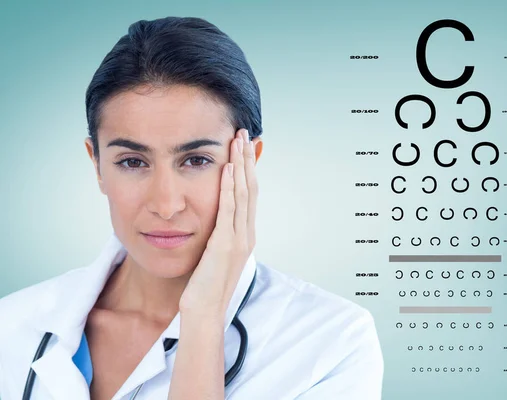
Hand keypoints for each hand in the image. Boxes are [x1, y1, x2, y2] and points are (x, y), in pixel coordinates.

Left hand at [178, 128, 257, 316]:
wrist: (204, 310)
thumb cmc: (205, 285)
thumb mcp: (213, 254)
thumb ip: (217, 234)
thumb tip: (213, 219)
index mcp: (244, 235)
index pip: (248, 194)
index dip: (248, 168)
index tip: (243, 147)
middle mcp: (246, 233)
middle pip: (251, 188)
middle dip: (248, 159)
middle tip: (245, 133)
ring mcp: (238, 239)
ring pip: (244, 193)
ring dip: (241, 164)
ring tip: (238, 140)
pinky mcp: (225, 244)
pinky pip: (229, 209)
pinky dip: (230, 186)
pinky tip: (228, 168)